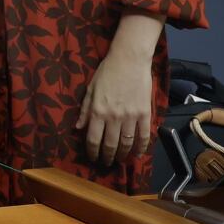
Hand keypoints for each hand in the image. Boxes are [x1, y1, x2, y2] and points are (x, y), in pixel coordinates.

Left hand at [76, 48, 153, 165]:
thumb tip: (78, 128)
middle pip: (110, 145)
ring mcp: (131, 117)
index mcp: (98, 111)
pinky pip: (144, 136)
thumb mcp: (90, 89)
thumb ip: (85, 110)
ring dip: (123, 155)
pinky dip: (141, 148)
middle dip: (107, 157)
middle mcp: (114, 117)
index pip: (94, 139)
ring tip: (120, 160)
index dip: (92, 152)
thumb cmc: (107, 72)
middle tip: (106, 163)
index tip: (93, 158)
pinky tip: (138, 154)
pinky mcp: (145, 114)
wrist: (129, 60)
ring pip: (127, 143)